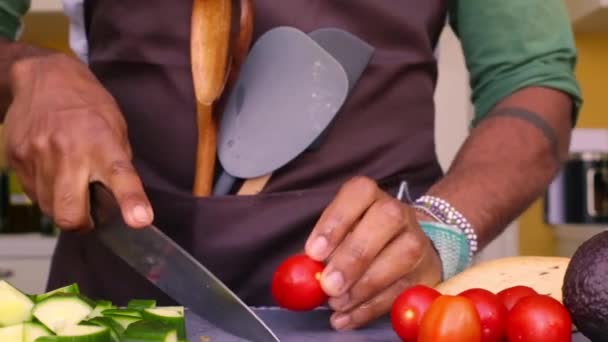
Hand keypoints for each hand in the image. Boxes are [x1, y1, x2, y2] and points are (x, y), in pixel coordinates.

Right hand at [3, 53, 152, 230]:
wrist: (44, 78)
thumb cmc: (88, 105)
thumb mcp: (116, 128)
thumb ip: (118, 163)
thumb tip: (120, 199)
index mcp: (104, 144)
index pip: (121, 176)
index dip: (131, 201)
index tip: (139, 219)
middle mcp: (70, 152)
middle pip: (70, 212)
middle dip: (80, 223)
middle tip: (88, 215)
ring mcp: (39, 156)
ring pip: (49, 209)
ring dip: (61, 207)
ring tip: (69, 184)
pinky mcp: (17, 159)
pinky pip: (33, 194)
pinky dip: (45, 193)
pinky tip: (52, 172)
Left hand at [305, 176, 442, 329]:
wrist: (402, 246)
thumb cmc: (358, 237)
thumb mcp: (336, 235)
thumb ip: (320, 250)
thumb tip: (302, 272)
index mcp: (368, 195)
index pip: (357, 193)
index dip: (336, 221)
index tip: (314, 252)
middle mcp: (397, 211)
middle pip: (386, 220)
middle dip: (354, 256)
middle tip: (328, 284)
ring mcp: (416, 239)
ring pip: (402, 255)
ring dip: (365, 285)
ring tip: (337, 303)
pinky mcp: (425, 271)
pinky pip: (403, 288)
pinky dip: (372, 307)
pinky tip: (348, 316)